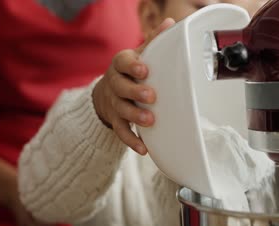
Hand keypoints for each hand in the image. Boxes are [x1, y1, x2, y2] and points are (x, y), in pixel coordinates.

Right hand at [92, 18, 174, 154]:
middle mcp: (114, 84)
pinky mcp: (115, 121)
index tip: (144, 70)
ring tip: (150, 120)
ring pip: (121, 110)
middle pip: (121, 87)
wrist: (106, 92)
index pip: (122, 62)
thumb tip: (172, 24)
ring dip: (135, 115)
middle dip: (135, 91)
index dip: (132, 66)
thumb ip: (154, 42)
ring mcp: (114, 104)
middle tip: (151, 96)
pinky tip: (143, 148)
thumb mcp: (139, 54)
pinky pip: (121, 132)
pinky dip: (131, 141)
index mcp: (120, 65)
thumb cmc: (130, 71)